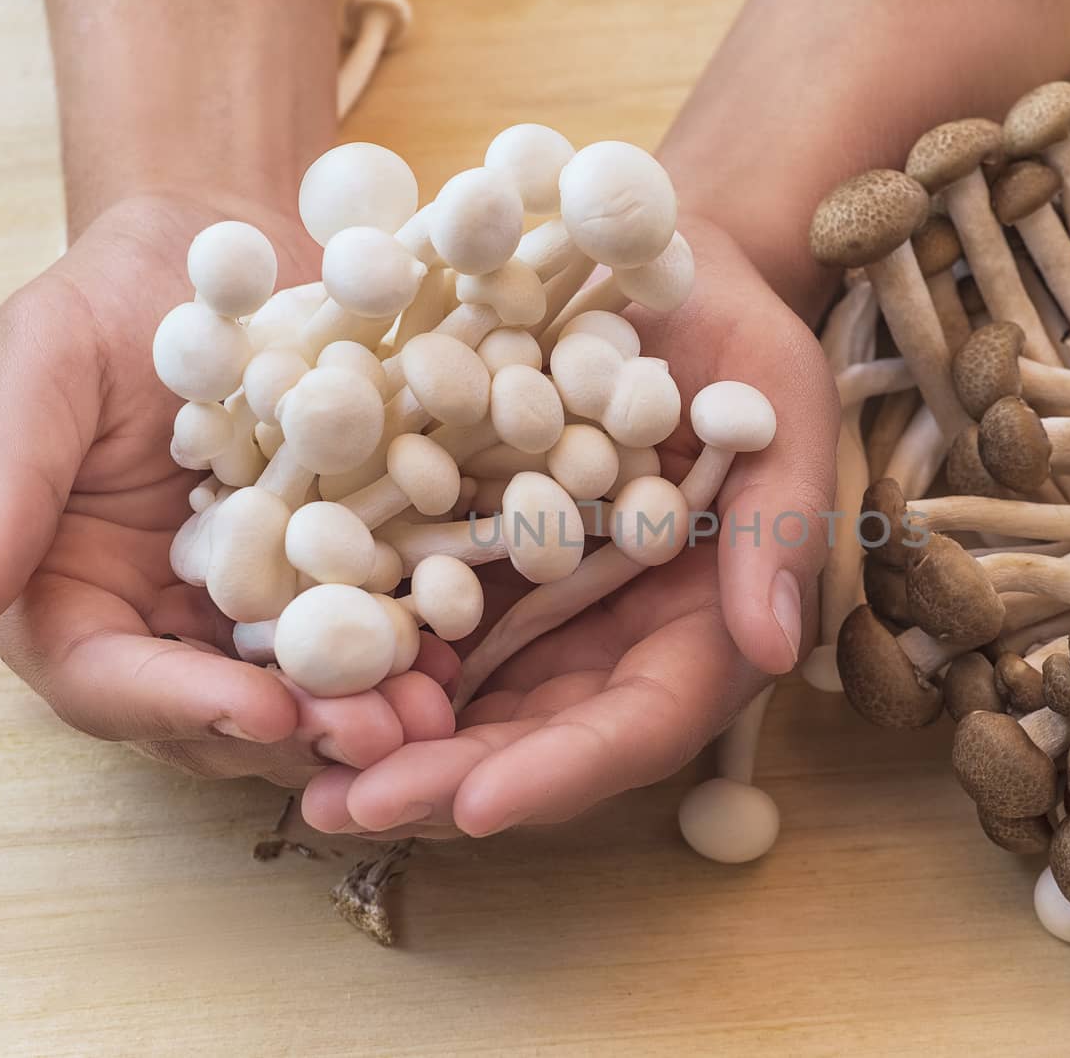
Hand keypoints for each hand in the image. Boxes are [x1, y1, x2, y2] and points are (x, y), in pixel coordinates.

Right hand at [0, 191, 457, 784]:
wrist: (220, 254)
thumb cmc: (104, 303)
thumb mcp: (35, 369)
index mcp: (65, 594)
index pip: (109, 683)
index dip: (182, 707)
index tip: (262, 713)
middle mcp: (159, 621)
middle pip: (219, 707)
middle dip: (299, 732)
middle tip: (380, 740)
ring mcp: (251, 606)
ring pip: (301, 684)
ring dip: (365, 710)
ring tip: (432, 714)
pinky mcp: (328, 573)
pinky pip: (366, 623)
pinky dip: (407, 646)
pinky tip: (457, 652)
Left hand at [302, 215, 839, 836]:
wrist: (650, 264)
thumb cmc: (738, 332)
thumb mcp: (779, 407)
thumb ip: (780, 526)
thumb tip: (773, 651)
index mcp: (701, 625)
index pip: (641, 723)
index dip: (565, 771)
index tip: (478, 804)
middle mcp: (613, 635)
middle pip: (535, 735)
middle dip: (445, 780)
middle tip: (343, 806)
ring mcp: (537, 601)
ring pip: (466, 698)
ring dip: (387, 740)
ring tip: (297, 768)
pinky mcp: (473, 553)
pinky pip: (415, 616)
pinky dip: (363, 650)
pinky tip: (290, 667)